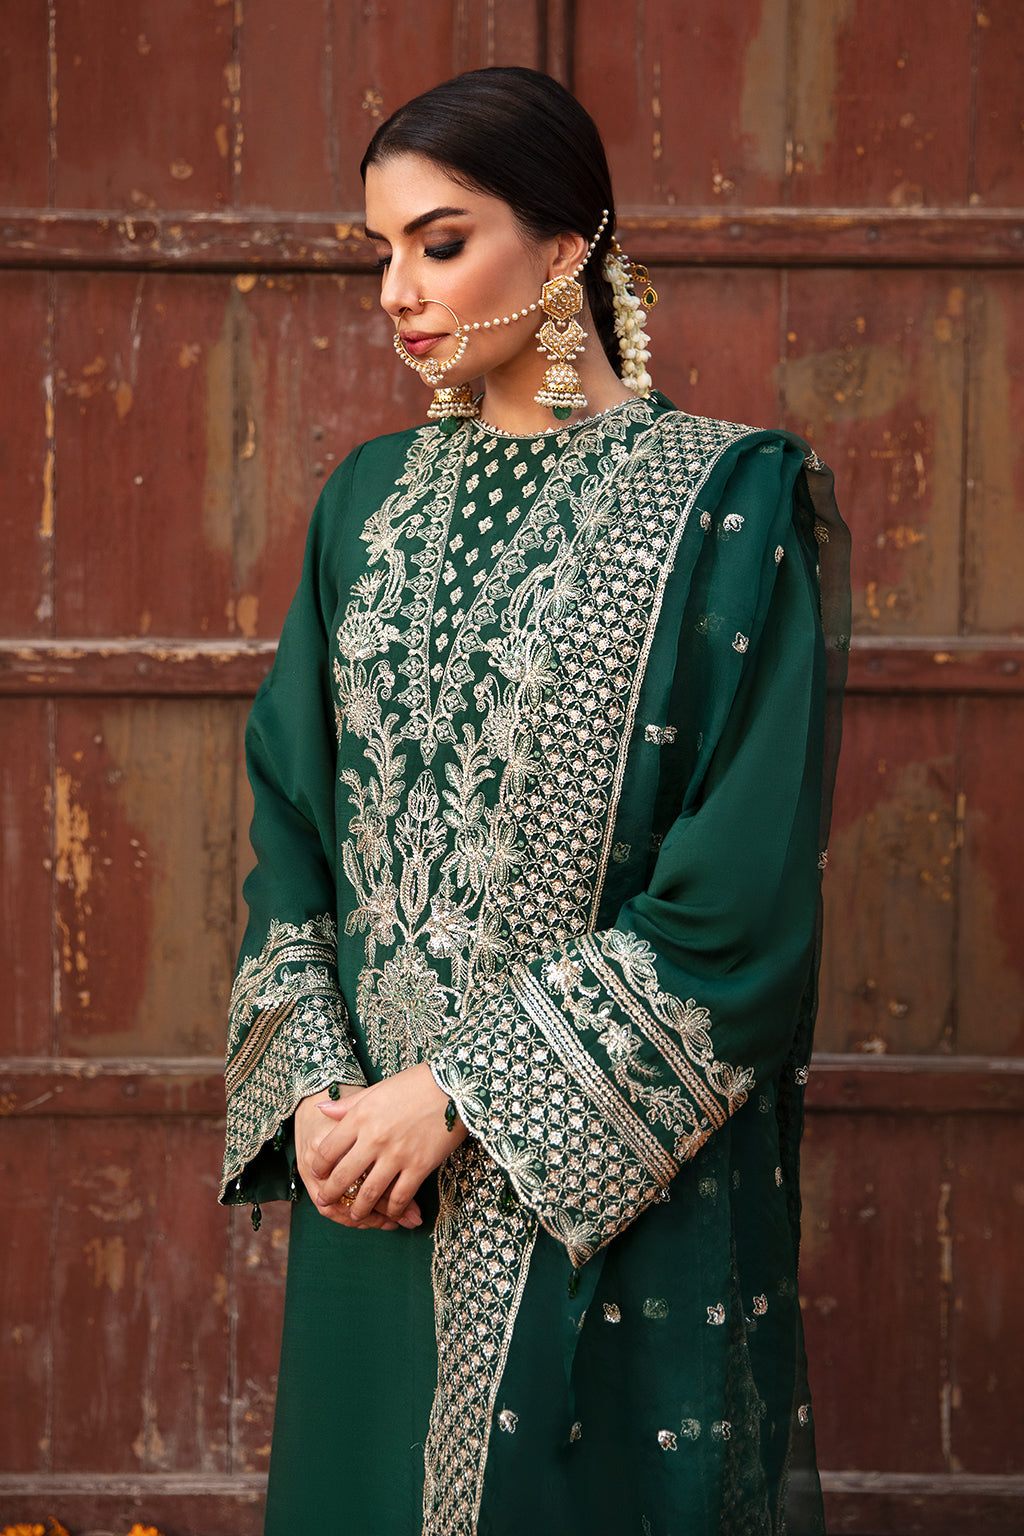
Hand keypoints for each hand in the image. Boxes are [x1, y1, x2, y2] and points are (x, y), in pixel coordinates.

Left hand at [311, 1061, 467, 1224]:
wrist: (453, 1087)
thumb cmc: (414, 1084)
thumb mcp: (376, 1090)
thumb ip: (347, 1104)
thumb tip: (321, 1109)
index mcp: (360, 1117)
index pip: (328, 1150)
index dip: (319, 1166)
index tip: (318, 1174)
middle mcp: (374, 1138)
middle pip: (343, 1176)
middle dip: (331, 1194)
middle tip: (327, 1202)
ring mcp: (396, 1155)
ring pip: (369, 1193)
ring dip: (359, 1210)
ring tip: (356, 1216)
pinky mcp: (419, 1166)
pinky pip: (399, 1197)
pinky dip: (392, 1210)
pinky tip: (390, 1213)